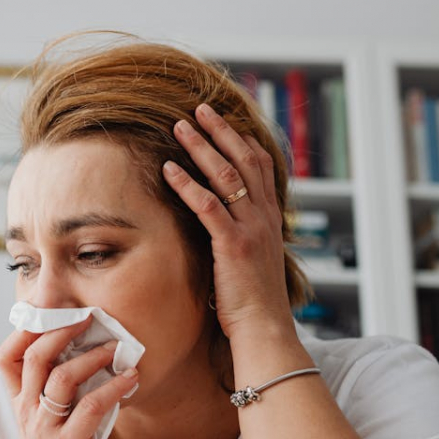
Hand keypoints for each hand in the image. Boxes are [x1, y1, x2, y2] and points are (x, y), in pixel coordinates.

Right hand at [0, 318, 138, 438]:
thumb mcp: (47, 425)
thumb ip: (57, 396)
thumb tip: (89, 360)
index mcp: (21, 404)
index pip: (6, 357)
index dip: (24, 330)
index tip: (52, 313)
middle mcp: (28, 413)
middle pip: (34, 356)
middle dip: (62, 330)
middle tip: (89, 317)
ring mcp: (46, 430)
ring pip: (61, 377)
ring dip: (92, 357)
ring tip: (116, 349)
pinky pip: (90, 408)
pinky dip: (113, 388)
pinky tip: (131, 379)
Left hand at [163, 103, 295, 340]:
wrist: (265, 329)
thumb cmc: (252, 303)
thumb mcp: (250, 261)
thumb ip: (240, 238)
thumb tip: (221, 228)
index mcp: (270, 219)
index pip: (262, 167)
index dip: (243, 140)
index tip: (225, 122)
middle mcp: (265, 217)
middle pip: (245, 160)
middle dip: (221, 131)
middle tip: (199, 109)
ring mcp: (251, 229)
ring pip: (226, 175)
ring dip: (201, 147)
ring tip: (179, 126)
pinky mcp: (233, 245)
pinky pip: (207, 206)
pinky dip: (186, 184)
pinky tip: (167, 169)